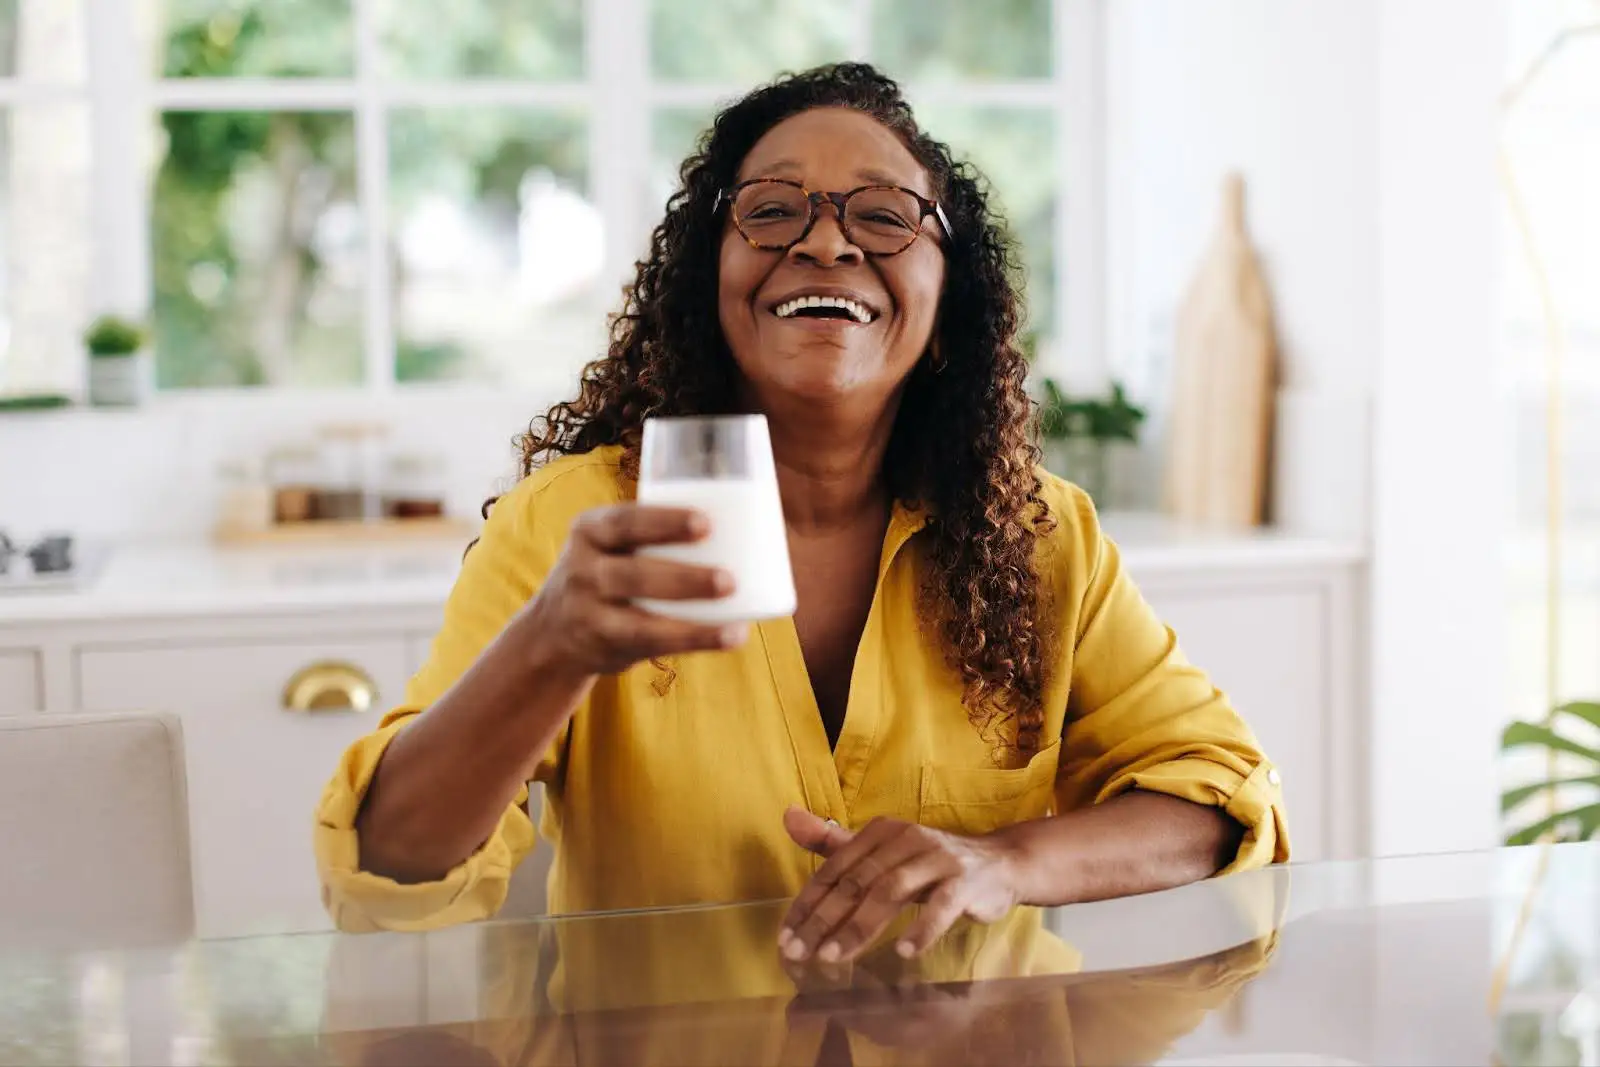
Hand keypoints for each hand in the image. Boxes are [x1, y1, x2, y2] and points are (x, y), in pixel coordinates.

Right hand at [517, 504, 747, 676]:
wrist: (553, 631)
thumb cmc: (607, 574)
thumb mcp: (610, 544)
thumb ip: (653, 533)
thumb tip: (746, 518)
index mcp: (590, 530)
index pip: (624, 522)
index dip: (664, 522)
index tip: (706, 523)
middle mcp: (583, 570)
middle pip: (634, 574)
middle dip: (684, 578)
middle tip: (730, 580)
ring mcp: (589, 612)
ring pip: (642, 619)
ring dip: (692, 620)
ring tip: (735, 619)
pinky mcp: (604, 645)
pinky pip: (651, 644)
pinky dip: (694, 640)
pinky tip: (730, 637)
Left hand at [779, 808, 1020, 964]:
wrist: (999, 864)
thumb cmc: (930, 864)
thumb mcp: (883, 852)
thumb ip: (836, 844)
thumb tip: (787, 817)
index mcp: (881, 832)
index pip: (835, 868)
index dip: (808, 903)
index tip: (786, 938)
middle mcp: (906, 839)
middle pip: (857, 880)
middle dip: (824, 919)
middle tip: (800, 953)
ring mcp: (937, 859)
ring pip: (891, 891)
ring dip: (860, 926)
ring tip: (834, 956)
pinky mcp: (965, 881)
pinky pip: (941, 905)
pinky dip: (921, 928)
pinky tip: (903, 951)